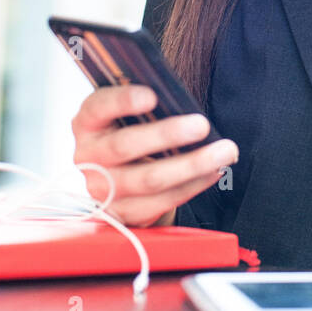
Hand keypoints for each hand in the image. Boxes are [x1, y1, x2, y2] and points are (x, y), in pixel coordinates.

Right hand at [71, 84, 238, 227]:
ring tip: (224, 151)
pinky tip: (213, 172)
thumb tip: (181, 99)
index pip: (99, 107)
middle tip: (202, 124)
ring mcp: (101, 189)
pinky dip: (192, 186)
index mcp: (87, 122)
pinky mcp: (122, 214)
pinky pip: (160, 203)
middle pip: (125, 145)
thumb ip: (148, 105)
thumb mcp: (129, 114)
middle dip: (168, 134)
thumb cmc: (131, 132)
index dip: (123, 101)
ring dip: (192, 165)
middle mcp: (88, 156)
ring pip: (148, 179)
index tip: (152, 96)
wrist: (119, 176)